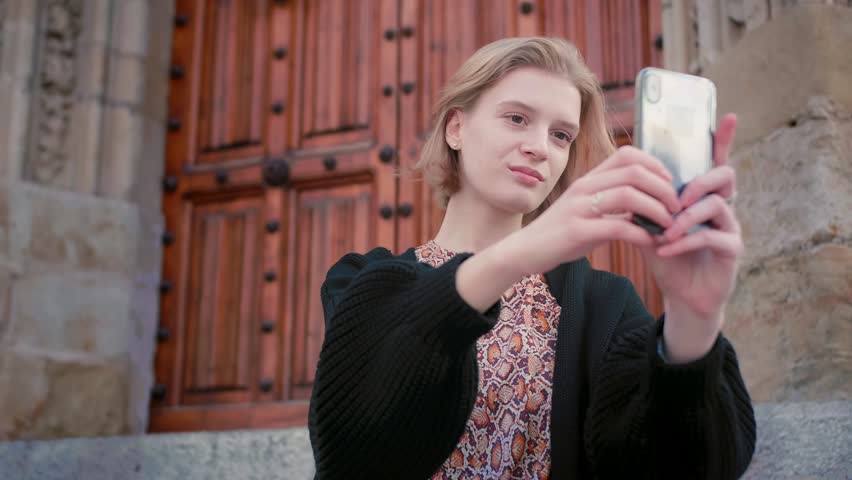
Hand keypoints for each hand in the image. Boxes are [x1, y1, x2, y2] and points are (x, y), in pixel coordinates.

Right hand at [511, 145, 681, 275]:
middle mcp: (584, 187)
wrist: (525, 251)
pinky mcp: (577, 231)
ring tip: (669, 226)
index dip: (655, 166)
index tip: (669, 186)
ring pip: (629, 196)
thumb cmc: (560, 233)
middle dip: (664, 189)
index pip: (628, 154)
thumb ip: (613, 203)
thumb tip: (649, 203)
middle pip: (634, 172)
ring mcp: (579, 208)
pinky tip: (651, 243)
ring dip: (657, 210)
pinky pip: (618, 226)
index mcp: (588, 179)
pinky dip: (641, 234)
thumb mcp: (587, 210)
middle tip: (677, 208)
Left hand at [643, 114, 742, 362]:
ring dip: (686, 216)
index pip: (715, 162)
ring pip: (718, 206)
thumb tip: (620, 183)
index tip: (729, 116)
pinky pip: (712, 238)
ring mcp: (730, 228)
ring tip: (664, 231)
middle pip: (725, 176)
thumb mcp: (649, 227)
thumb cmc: (668, 256)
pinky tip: (665, 249)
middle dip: (699, 182)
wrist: (681, 294)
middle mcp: (722, 207)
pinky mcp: (732, 251)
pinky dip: (685, 241)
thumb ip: (641, 205)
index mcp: (702, 196)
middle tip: (676, 198)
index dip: (723, 140)